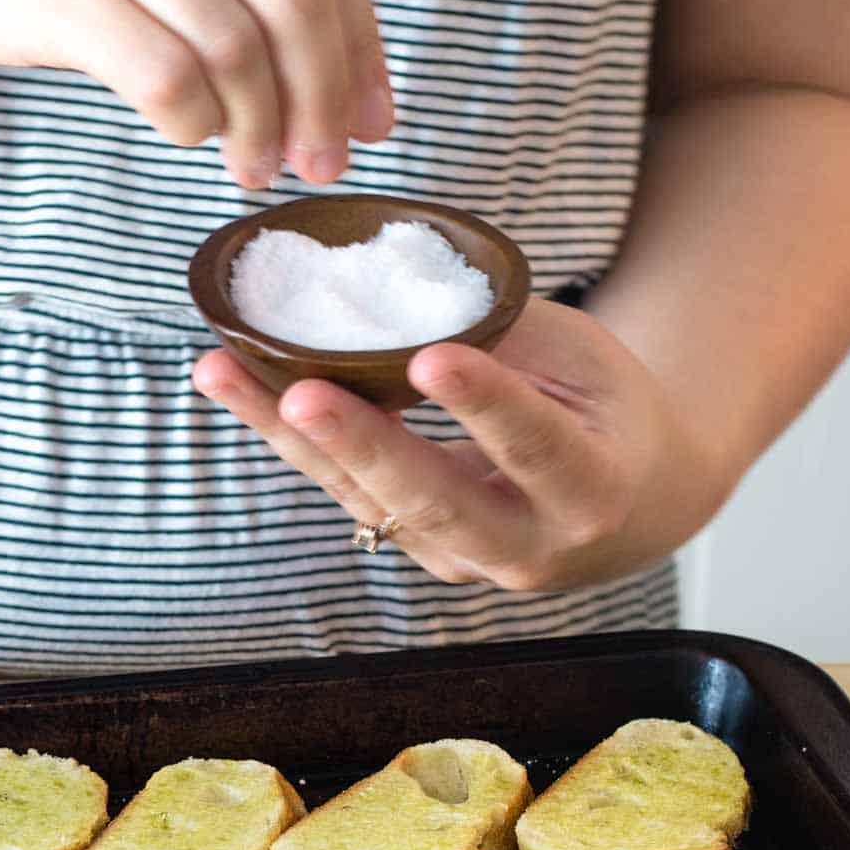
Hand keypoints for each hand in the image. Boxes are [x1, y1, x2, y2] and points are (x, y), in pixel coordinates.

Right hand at [0, 0, 391, 184]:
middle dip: (322, 102)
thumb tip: (362, 94)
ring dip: (257, 128)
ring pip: (233, 49)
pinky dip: (191, 125)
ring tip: (253, 162)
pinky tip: (188, 131)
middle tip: (323, 162)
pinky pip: (164, 79)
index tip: (372, 120)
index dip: (363, 50)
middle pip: (293, 0)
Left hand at [193, 297, 728, 589]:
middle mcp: (526, 545)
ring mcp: (464, 559)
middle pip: (435, 499)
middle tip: (300, 394)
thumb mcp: (585, 362)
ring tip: (222, 371)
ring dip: (290, 436)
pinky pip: (350, 493)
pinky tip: (236, 384)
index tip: (434, 359)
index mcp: (593, 492)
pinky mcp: (418, 549)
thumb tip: (400, 290)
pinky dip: (294, 439)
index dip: (485, 405)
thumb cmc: (606, 412)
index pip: (537, 446)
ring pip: (370, 500)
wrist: (627, 503)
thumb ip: (505, 337)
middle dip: (362, 445)